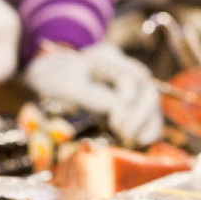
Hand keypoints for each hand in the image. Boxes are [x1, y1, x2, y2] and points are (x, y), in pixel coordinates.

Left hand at [26, 43, 163, 146]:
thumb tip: (118, 108)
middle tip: (122, 132)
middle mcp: (124, 69)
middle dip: (140, 114)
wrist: (48, 83)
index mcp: (108, 58)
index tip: (117, 118)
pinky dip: (149, 130)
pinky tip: (139, 142)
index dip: (129, 98)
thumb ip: (92, 95)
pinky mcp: (131, 105)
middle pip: (148, 89)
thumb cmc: (55, 82)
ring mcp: (130, 87)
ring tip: (130, 139)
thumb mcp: (67, 87)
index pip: (133, 76)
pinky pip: (150, 117)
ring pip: (152, 104)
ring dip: (147, 124)